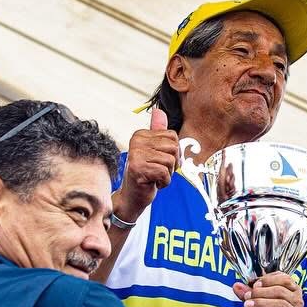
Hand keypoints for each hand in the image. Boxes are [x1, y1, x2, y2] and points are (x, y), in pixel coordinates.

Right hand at [113, 107, 178, 224]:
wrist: (132, 196)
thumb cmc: (145, 174)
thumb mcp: (154, 151)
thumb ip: (158, 132)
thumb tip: (159, 111)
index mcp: (141, 134)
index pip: (173, 136)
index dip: (174, 152)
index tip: (161, 161)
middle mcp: (136, 142)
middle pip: (173, 147)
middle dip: (172, 164)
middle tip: (159, 171)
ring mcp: (136, 155)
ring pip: (171, 160)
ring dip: (168, 174)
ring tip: (155, 177)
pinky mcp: (138, 169)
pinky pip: (165, 173)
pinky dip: (164, 182)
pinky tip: (153, 183)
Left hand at [233, 272, 303, 306]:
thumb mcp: (261, 299)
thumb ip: (250, 292)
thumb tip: (237, 286)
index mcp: (291, 288)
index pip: (284, 278)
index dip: (268, 280)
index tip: (255, 284)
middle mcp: (296, 299)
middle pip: (280, 291)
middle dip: (261, 292)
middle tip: (248, 296)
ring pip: (281, 304)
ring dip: (262, 303)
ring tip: (249, 305)